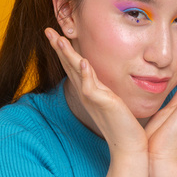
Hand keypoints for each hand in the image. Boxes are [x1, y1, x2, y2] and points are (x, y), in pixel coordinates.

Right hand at [45, 28, 148, 156]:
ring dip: (67, 55)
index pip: (73, 66)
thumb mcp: (113, 103)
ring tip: (59, 39)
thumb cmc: (123, 126)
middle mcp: (87, 93)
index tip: (57, 35)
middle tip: (48, 30)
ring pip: (76, 72)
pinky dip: (85, 74)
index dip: (64, 51)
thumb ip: (108, 92)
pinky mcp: (102, 104)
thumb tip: (109, 85)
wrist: (128, 146)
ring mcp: (92, 98)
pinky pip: (90, 87)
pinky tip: (82, 61)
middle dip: (59, 47)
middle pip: (69, 65)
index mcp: (89, 91)